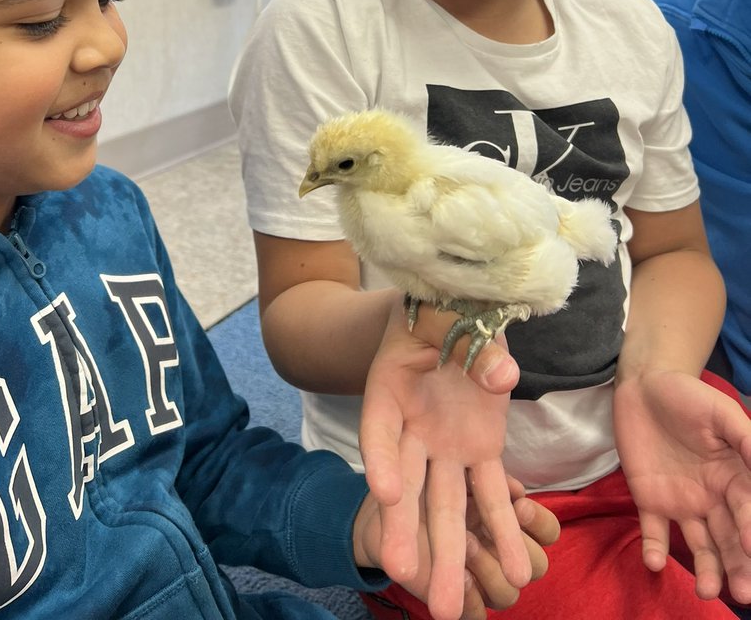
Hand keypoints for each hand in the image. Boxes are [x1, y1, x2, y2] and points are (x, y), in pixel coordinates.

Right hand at [358, 300, 527, 619]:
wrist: (457, 309)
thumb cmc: (442, 307)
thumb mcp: (449, 312)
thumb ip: (474, 344)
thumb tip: (502, 375)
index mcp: (389, 387)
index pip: (379, 428)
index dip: (379, 459)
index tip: (383, 493)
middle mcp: (411, 427)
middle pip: (405, 484)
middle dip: (405, 530)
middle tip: (401, 575)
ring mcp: (445, 445)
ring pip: (446, 505)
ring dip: (451, 553)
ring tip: (452, 609)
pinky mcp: (479, 452)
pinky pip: (491, 496)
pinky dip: (504, 530)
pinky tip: (518, 570)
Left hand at [614, 370, 750, 603]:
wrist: (644, 384)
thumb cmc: (688, 396)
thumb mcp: (722, 413)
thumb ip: (747, 441)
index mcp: (734, 478)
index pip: (748, 512)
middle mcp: (712, 497)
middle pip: (730, 540)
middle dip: (739, 568)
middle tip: (742, 595)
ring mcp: (681, 502)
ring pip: (699, 544)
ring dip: (705, 569)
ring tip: (706, 591)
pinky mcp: (648, 499)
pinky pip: (653, 530)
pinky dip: (654, 548)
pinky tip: (655, 561)